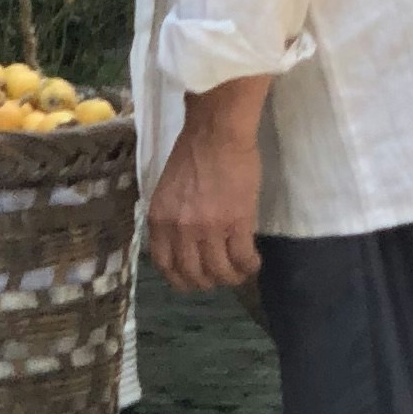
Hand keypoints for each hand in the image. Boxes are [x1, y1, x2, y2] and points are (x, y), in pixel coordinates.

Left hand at [146, 84, 265, 292]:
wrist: (217, 131)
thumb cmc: (193, 151)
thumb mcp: (168, 190)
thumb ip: (171, 217)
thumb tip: (182, 241)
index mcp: (159, 220)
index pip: (165, 265)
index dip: (181, 279)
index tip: (194, 279)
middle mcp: (180, 230)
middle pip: (193, 275)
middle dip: (208, 282)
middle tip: (220, 277)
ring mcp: (209, 229)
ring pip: (220, 271)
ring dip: (232, 277)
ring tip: (240, 271)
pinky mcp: (237, 223)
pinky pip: (243, 258)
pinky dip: (249, 266)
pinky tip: (253, 262)